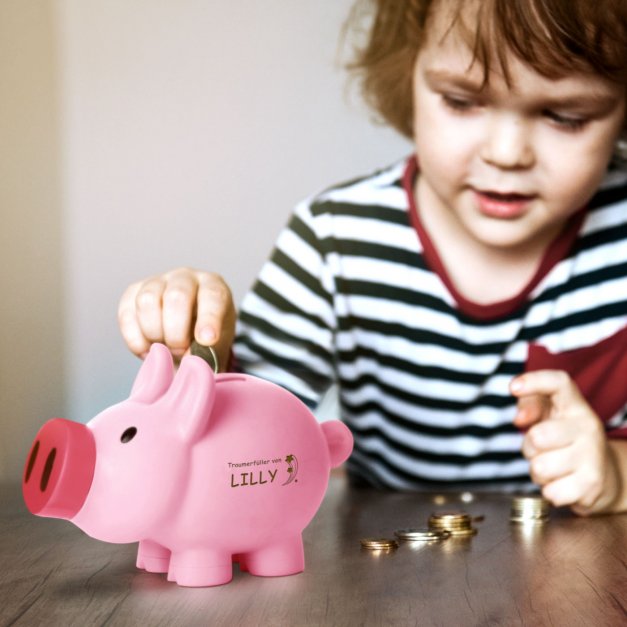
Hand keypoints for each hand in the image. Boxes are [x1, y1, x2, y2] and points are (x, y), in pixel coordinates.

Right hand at [118, 267, 235, 369]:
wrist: (185, 332)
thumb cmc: (205, 338)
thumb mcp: (215, 345)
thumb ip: (207, 354)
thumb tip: (189, 364)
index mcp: (213, 285)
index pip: (212, 296)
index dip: (209, 318)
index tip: (207, 340)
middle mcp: (185, 278)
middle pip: (177, 296)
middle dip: (176, 331)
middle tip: (179, 352)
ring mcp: (157, 282)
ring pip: (147, 301)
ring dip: (154, 333)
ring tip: (163, 351)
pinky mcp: (132, 293)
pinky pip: (126, 313)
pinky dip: (134, 338)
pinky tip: (146, 351)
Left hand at [511, 370, 620, 514]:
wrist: (605, 475)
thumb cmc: (563, 440)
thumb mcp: (547, 417)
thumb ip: (529, 407)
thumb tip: (520, 417)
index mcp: (574, 406)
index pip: (559, 383)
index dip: (534, 381)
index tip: (513, 388)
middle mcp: (588, 426)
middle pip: (537, 436)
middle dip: (529, 448)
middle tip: (542, 450)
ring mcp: (593, 455)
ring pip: (540, 468)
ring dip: (538, 472)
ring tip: (553, 467)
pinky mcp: (592, 484)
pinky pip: (551, 492)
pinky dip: (550, 492)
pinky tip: (563, 483)